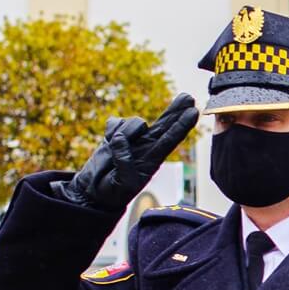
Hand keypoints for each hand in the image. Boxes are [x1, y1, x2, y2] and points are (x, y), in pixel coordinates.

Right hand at [54, 93, 199, 210]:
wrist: (94, 191)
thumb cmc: (113, 192)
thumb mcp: (123, 184)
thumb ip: (124, 162)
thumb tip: (121, 138)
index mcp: (153, 160)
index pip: (170, 140)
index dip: (182, 125)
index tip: (194, 112)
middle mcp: (146, 147)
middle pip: (164, 124)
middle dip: (176, 110)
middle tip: (188, 97)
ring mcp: (131, 139)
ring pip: (134, 122)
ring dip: (125, 131)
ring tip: (114, 148)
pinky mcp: (114, 134)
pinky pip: (115, 122)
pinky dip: (111, 129)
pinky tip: (108, 141)